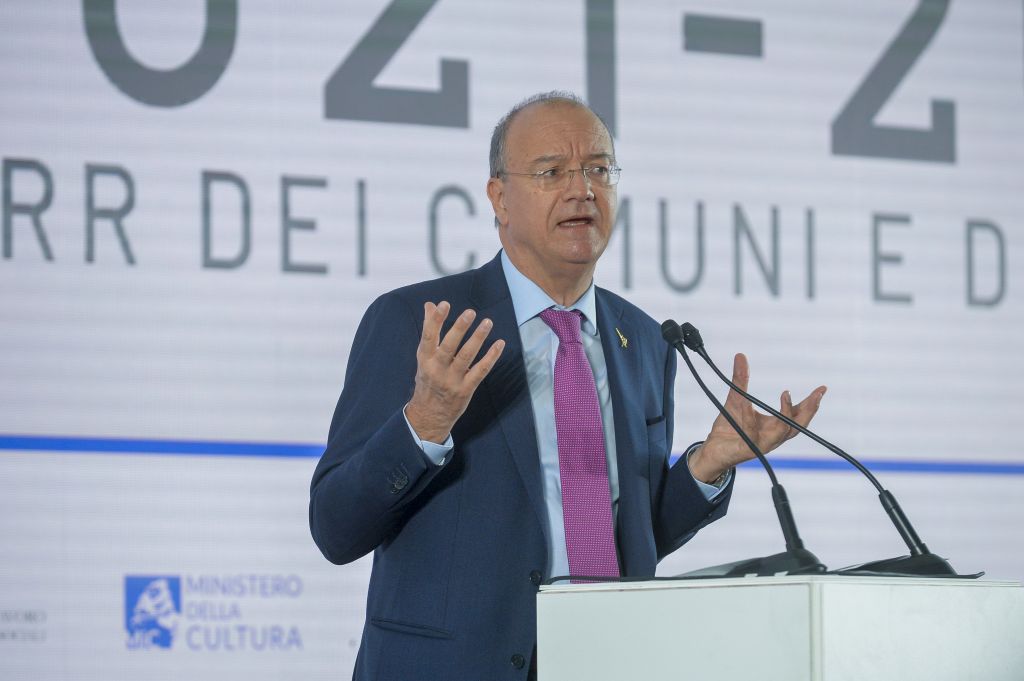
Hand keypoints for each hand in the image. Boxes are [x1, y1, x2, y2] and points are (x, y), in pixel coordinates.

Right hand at [405, 301, 504, 442]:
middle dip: (459, 329)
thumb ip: (430, 330)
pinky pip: (480, 371)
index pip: (429, 337)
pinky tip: (499, 344)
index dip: (435, 320)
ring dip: (477, 339)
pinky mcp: (466, 389)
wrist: (429, 415)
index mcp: (425, 359)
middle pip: (448, 346)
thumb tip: (429, 305)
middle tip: (470, 312)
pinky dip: (491, 357)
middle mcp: (437, 369)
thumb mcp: (424, 357)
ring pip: (466, 357)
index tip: (443, 304)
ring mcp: (452, 380)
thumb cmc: (428, 380)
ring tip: (487, 322)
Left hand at [688, 353, 826, 483]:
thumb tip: (740, 355)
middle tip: (817, 395)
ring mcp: (763, 443)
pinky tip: (745, 405)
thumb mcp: (736, 398)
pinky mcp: (748, 448)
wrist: (713, 448)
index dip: (811, 402)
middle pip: (798, 425)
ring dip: (786, 413)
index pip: (799, 414)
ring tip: (787, 394)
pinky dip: (749, 417)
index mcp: (776, 425)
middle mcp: (774, 436)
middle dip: (809, 409)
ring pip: (781, 431)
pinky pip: (751, 432)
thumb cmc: (730, 426)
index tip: (822, 389)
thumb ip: (740, 379)